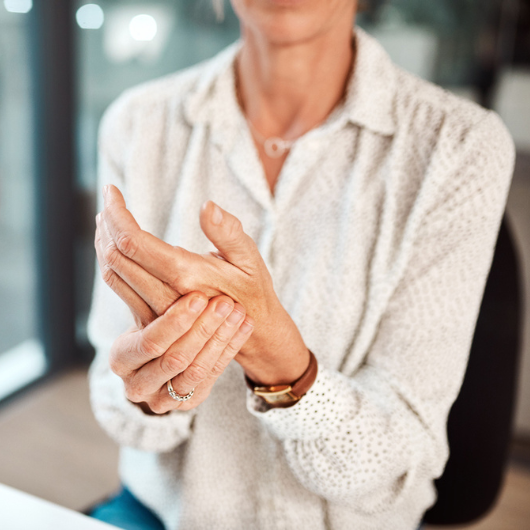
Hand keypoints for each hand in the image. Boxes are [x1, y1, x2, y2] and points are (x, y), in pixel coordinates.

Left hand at [99, 185, 309, 385]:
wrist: (252, 332)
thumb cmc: (252, 290)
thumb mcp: (250, 258)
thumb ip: (228, 232)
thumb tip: (207, 206)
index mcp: (186, 276)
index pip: (133, 242)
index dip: (116, 213)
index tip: (111, 190)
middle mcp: (165, 295)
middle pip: (116, 256)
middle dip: (106, 223)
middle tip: (108, 198)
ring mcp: (156, 310)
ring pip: (113, 273)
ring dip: (103, 241)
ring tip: (106, 216)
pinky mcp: (152, 316)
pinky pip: (120, 286)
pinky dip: (111, 260)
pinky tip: (114, 243)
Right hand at [109, 292, 252, 413]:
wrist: (170, 349)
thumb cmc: (156, 319)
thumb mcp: (146, 307)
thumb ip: (144, 287)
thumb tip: (131, 248)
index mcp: (122, 358)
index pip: (149, 342)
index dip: (176, 321)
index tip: (199, 295)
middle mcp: (138, 385)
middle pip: (175, 359)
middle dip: (204, 328)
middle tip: (226, 302)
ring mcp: (164, 399)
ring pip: (197, 370)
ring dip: (220, 338)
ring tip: (238, 310)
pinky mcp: (190, 400)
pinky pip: (215, 375)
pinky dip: (231, 348)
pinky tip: (245, 324)